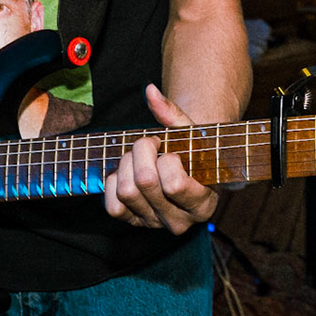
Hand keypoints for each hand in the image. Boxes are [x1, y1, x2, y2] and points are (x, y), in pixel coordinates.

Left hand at [104, 84, 218, 233]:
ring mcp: (154, 224)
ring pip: (127, 191)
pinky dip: (115, 183)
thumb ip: (172, 113)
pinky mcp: (133, 223)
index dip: (168, 158)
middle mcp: (179, 222)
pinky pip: (112, 206)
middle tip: (151, 145)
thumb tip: (150, 91)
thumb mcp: (190, 133)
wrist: (182, 168)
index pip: (174, 185)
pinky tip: (128, 173)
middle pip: (145, 182)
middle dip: (143, 152)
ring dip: (128, 164)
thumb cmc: (191, 151)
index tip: (172, 149)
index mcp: (202, 205)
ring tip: (140, 157)